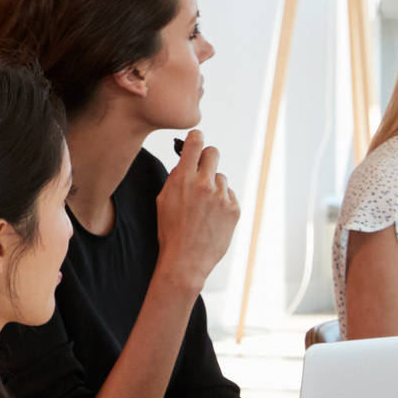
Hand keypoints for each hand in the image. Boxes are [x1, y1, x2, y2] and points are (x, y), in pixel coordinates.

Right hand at [150, 130, 238, 288]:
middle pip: (213, 153)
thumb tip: (185, 163)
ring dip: (213, 187)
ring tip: (203, 207)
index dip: (196, 138)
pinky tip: (212, 218)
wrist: (186, 259)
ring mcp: (222, 196)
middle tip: (202, 169)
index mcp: (184, 179)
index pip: (195, 143)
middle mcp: (205, 184)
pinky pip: (228, 196)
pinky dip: (222, 202)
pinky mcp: (234, 208)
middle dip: (207, 158)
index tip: (196, 138)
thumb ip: (175, 179)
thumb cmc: (171, 231)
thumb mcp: (163, 200)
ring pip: (221, 178)